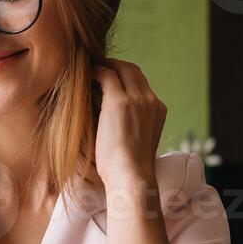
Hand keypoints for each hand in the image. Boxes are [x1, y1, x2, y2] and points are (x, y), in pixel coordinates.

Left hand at [92, 59, 165, 191]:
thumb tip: (103, 115)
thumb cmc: (126, 169)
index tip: (108, 77)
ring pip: (122, 69)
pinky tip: (85, 75)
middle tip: (96, 66)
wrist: (131, 178)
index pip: (141, 83)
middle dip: (115, 65)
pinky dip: (96, 72)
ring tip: (88, 68)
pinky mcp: (120, 101)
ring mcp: (137, 99)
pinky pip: (107, 75)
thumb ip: (127, 124)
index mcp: (157, 110)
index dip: (124, 77)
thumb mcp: (133, 141)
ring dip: (105, 65)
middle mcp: (151, 101)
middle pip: (133, 70)